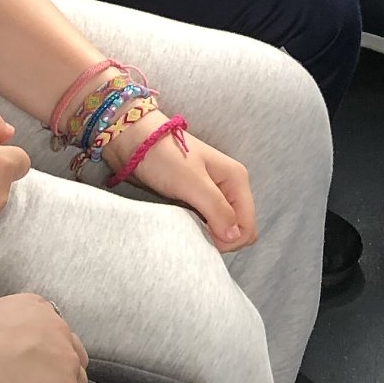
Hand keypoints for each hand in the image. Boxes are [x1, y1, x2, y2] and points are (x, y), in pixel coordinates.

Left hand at [115, 125, 258, 251]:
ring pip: (224, 228)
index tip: (204, 237)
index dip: (229, 239)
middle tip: (194, 233)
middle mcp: (230, 187)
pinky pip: (209, 224)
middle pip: (238, 229)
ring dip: (209, 235)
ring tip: (186, 227)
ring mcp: (215, 193)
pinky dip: (200, 229)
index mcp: (236, 179)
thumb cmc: (164, 156)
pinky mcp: (199, 198)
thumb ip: (217, 209)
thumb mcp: (192, 182)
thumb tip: (235, 236)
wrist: (136, 142)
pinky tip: (184, 224)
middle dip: (221, 239)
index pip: (247, 226)